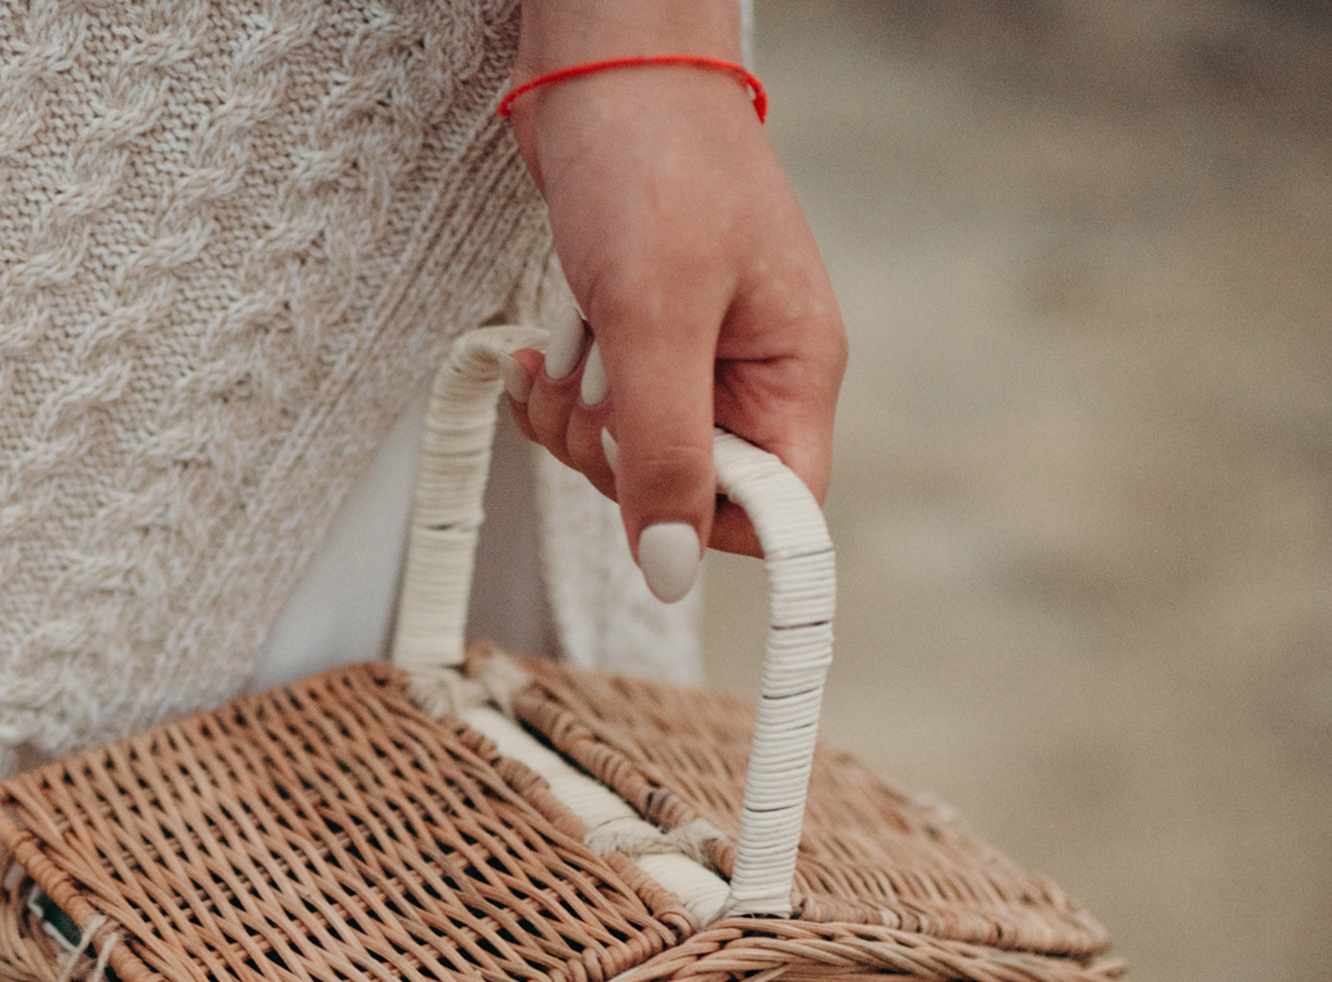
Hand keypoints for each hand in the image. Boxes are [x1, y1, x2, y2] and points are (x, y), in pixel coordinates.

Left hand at [501, 0, 845, 595]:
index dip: (713, 525)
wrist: (601, 64)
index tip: (653, 508)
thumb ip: (665, 447)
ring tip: (561, 360)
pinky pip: (593, 411)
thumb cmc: (651, 160)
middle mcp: (751, 372)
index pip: (781, 510)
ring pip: (628, 458)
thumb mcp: (655, 318)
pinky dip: (555, 394)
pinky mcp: (634, 336)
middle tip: (592, 397)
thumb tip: (673, 566)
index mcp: (794, 370)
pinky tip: (536, 353)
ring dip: (576, 425)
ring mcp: (691, 355)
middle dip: (618, 461)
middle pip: (688, 490)